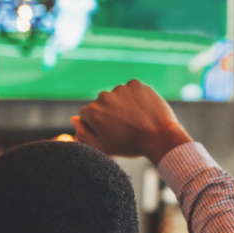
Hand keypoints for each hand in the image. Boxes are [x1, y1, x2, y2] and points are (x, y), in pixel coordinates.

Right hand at [72, 79, 191, 163]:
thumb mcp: (102, 147)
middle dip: (108, 114)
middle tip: (124, 128)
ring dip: (122, 106)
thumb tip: (73, 119)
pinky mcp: (136, 84)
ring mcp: (121, 88)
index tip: (109, 133)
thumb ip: (83, 134)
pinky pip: (131, 90)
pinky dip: (134, 98)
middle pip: (101, 104)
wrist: (160, 137)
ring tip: (135, 120)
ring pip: (116, 97)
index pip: (86, 115)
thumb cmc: (130, 146)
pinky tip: (142, 111)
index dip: (96, 126)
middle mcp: (104, 96)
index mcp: (93, 112)